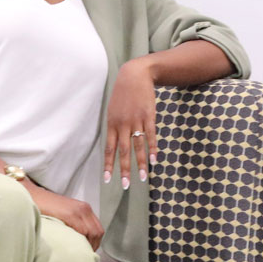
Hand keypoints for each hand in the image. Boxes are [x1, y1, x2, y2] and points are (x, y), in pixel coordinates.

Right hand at [25, 183, 103, 250]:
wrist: (32, 196)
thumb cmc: (45, 207)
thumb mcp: (64, 215)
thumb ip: (74, 224)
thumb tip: (79, 242)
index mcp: (84, 209)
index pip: (98, 229)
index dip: (96, 242)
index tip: (88, 251)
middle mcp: (84, 208)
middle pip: (97, 232)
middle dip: (93, 245)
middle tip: (85, 255)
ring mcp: (78, 210)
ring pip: (92, 232)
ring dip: (88, 244)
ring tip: (79, 253)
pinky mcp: (70, 214)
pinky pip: (82, 230)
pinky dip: (81, 240)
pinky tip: (74, 246)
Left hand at [104, 58, 157, 188]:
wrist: (135, 75)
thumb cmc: (122, 95)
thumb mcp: (113, 110)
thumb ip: (114, 128)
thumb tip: (114, 145)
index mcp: (112, 124)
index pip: (109, 149)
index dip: (108, 165)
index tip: (108, 180)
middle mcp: (123, 124)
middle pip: (123, 151)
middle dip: (124, 169)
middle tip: (125, 185)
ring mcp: (136, 121)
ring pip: (138, 146)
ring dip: (140, 163)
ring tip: (143, 178)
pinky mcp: (149, 116)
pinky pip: (151, 136)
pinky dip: (153, 149)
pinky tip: (154, 161)